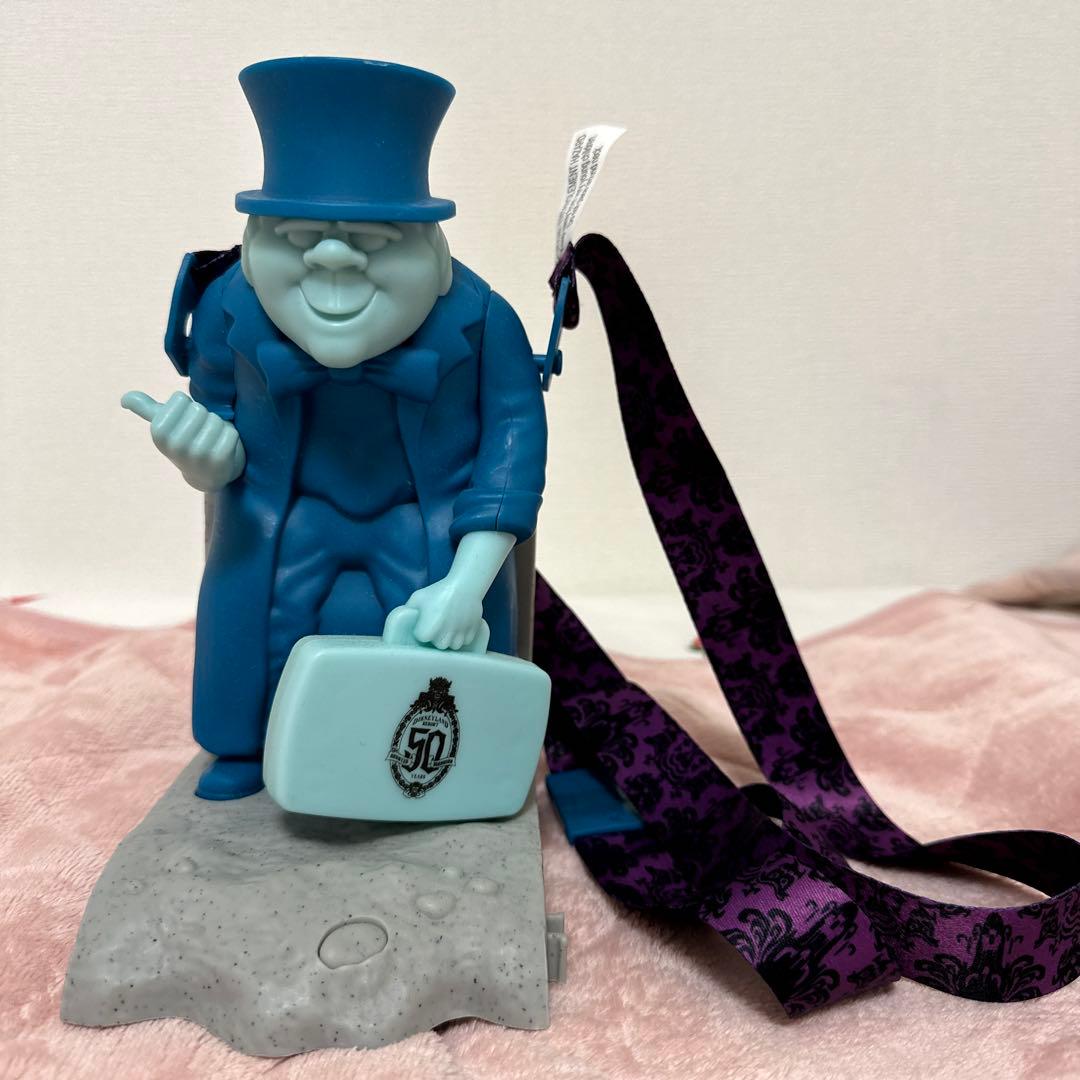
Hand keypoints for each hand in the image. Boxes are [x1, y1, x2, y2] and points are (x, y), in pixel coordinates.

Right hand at [122, 390, 245, 492]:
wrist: (209, 474)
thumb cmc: (188, 441)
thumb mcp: (166, 426)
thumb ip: (148, 410)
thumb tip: (124, 399)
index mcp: (158, 433)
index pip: (181, 399)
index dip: (188, 409)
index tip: (187, 425)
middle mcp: (175, 446)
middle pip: (199, 409)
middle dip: (205, 418)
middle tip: (202, 435)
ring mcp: (197, 455)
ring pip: (216, 420)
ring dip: (220, 428)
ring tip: (213, 441)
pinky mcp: (219, 461)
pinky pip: (230, 434)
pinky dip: (232, 438)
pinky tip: (225, 449)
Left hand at [406, 576, 484, 650]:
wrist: (465, 584)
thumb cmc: (439, 591)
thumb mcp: (418, 597)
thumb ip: (409, 609)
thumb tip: (404, 618)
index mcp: (429, 628)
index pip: (423, 638)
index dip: (422, 630)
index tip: (424, 622)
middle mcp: (445, 634)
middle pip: (440, 645)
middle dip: (438, 637)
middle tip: (438, 626)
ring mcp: (460, 633)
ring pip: (454, 645)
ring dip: (451, 639)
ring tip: (449, 628)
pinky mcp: (473, 631)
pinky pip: (466, 640)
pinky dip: (463, 636)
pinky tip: (460, 626)